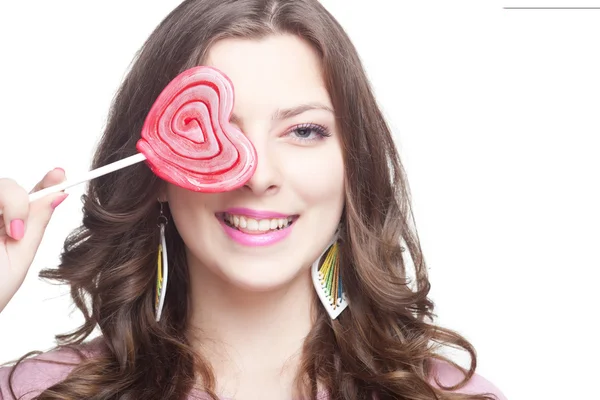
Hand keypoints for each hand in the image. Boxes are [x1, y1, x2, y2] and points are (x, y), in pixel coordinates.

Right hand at [0, 169, 67, 312]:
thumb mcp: (18, 256)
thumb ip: (35, 225)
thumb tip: (60, 195)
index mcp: (11, 225)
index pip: (31, 196)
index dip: (47, 182)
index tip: (59, 174)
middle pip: (6, 186)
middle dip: (16, 200)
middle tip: (16, 231)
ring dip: (5, 205)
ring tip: (7, 234)